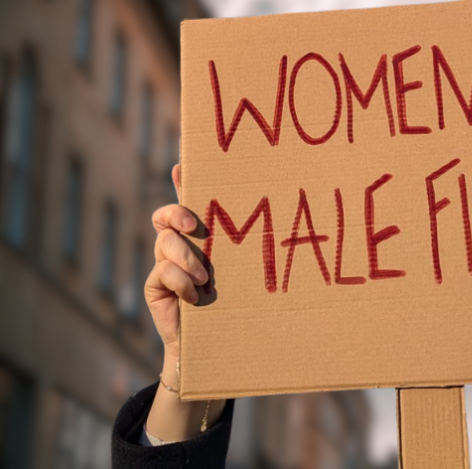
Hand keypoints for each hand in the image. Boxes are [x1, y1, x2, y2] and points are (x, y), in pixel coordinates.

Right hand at [144, 165, 224, 442]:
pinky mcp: (156, 286)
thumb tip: (276, 210)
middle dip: (176, 214)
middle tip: (193, 226)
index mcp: (201, 236)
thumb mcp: (245, 269)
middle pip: (165, 217)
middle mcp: (180, 244)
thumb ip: (248, 245)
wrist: (221, 344)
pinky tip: (196, 297)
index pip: (188, 202)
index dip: (182, 183)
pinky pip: (162, 272)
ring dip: (186, 258)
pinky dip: (181, 283)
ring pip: (165, 243)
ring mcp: (165, 264)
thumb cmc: (240, 301)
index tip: (183, 167)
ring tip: (205, 278)